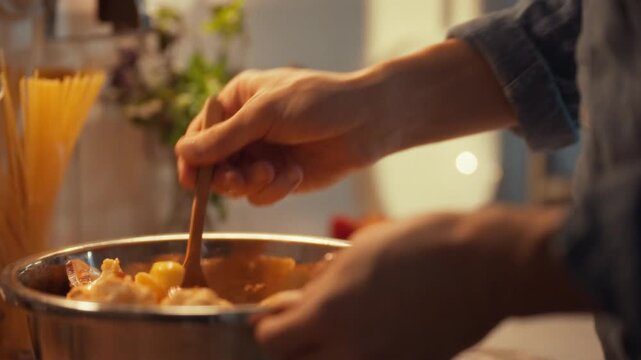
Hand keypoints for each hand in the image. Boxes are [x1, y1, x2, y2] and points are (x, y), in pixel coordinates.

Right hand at [175, 40, 517, 204]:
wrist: (368, 122)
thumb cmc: (319, 103)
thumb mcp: (267, 113)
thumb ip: (225, 137)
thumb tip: (183, 153)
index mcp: (236, 103)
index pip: (199, 134)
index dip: (192, 158)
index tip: (192, 178)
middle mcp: (246, 131)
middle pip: (213, 165)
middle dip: (224, 175)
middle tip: (238, 177)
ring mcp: (263, 155)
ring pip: (236, 185)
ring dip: (251, 182)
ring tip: (273, 171)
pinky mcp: (281, 178)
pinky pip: (261, 195)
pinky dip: (274, 188)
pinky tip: (295, 174)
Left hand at [255, 205, 589, 359]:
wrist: (482, 265)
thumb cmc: (422, 246)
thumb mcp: (358, 252)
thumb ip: (322, 285)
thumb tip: (300, 303)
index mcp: (330, 315)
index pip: (273, 340)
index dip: (269, 325)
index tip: (276, 314)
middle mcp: (350, 351)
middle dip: (291, 345)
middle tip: (301, 323)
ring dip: (323, 354)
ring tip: (338, 328)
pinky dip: (359, 355)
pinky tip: (372, 332)